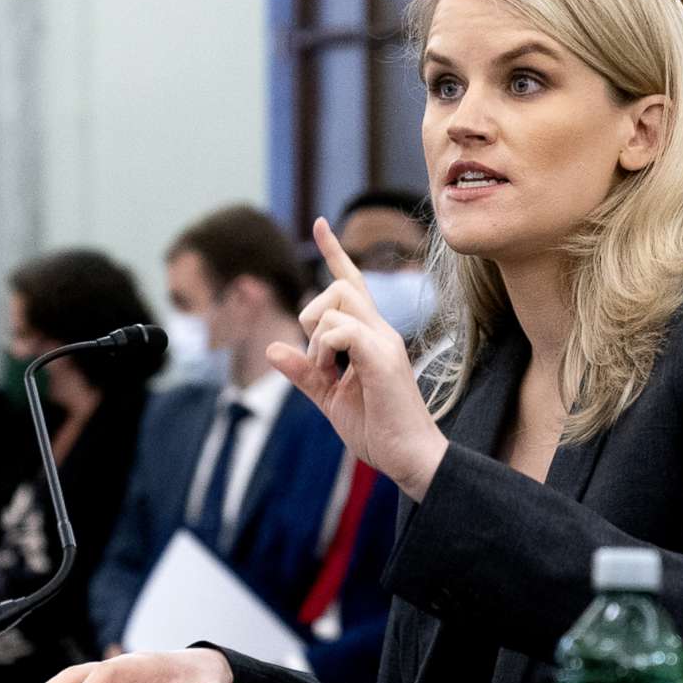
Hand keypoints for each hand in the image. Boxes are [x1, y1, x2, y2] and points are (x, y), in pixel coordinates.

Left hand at [268, 217, 447, 500]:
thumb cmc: (377, 429)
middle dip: (312, 314)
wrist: (409, 459)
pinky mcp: (382, 359)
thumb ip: (303, 373)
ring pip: (336, 302)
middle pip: (338, 285)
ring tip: (327, 373)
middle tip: (318, 359)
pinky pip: (342, 331)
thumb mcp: (329, 398)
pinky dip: (325, 349)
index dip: (334, 252)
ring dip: (316, 337)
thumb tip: (273, 349)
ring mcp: (384, 342)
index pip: (352, 281)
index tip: (319, 224)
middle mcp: (380, 331)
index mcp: (370, 336)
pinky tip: (332, 373)